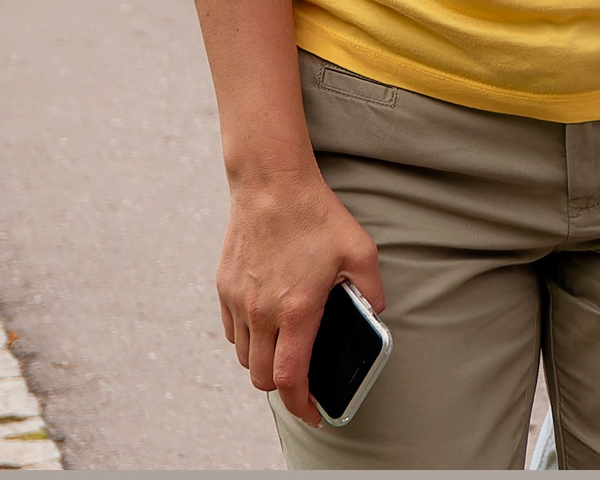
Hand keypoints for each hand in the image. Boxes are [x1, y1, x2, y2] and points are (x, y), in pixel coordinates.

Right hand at [217, 166, 384, 426]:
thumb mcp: (360, 252)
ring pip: (245, 358)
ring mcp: (239, 301)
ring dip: (265, 365)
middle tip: (304, 385)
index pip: (291, 379)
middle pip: (263, 378)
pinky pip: (233, 332)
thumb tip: (375, 312)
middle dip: (284, 390)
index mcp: (296, 310)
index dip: (302, 406)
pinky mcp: (224, 288)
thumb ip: (372, 290)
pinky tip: (267, 327)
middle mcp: (262, 312)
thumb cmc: (315, 215)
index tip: (314, 415)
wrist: (271, 183)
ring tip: (287, 354)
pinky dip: (248, 341)